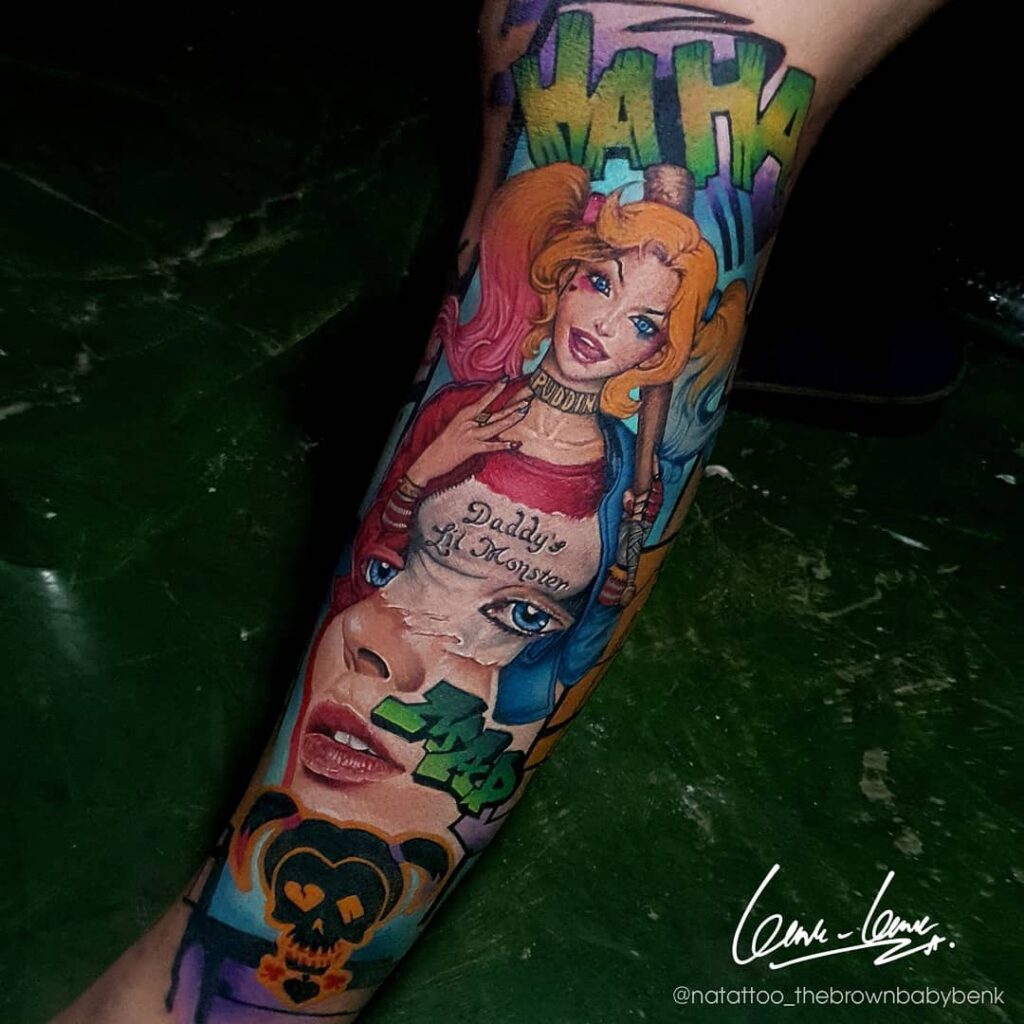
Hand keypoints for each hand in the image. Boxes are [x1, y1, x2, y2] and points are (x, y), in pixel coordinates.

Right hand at [406, 380, 531, 487]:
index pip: (482, 400)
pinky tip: (515, 444)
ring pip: (494, 425)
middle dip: (512, 405)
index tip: (506, 380)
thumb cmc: (442, 445)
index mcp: (463, 415)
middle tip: (527, 399)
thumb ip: (470, 423)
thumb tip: (485, 420)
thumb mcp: (455, 428)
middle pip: (494, 412)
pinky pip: (491, 446)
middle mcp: (467, 422)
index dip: (495, 390)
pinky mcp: (470, 448)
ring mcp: (469, 435)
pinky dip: (504, 445)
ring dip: (510, 419)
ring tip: (523, 412)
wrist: (429, 461)